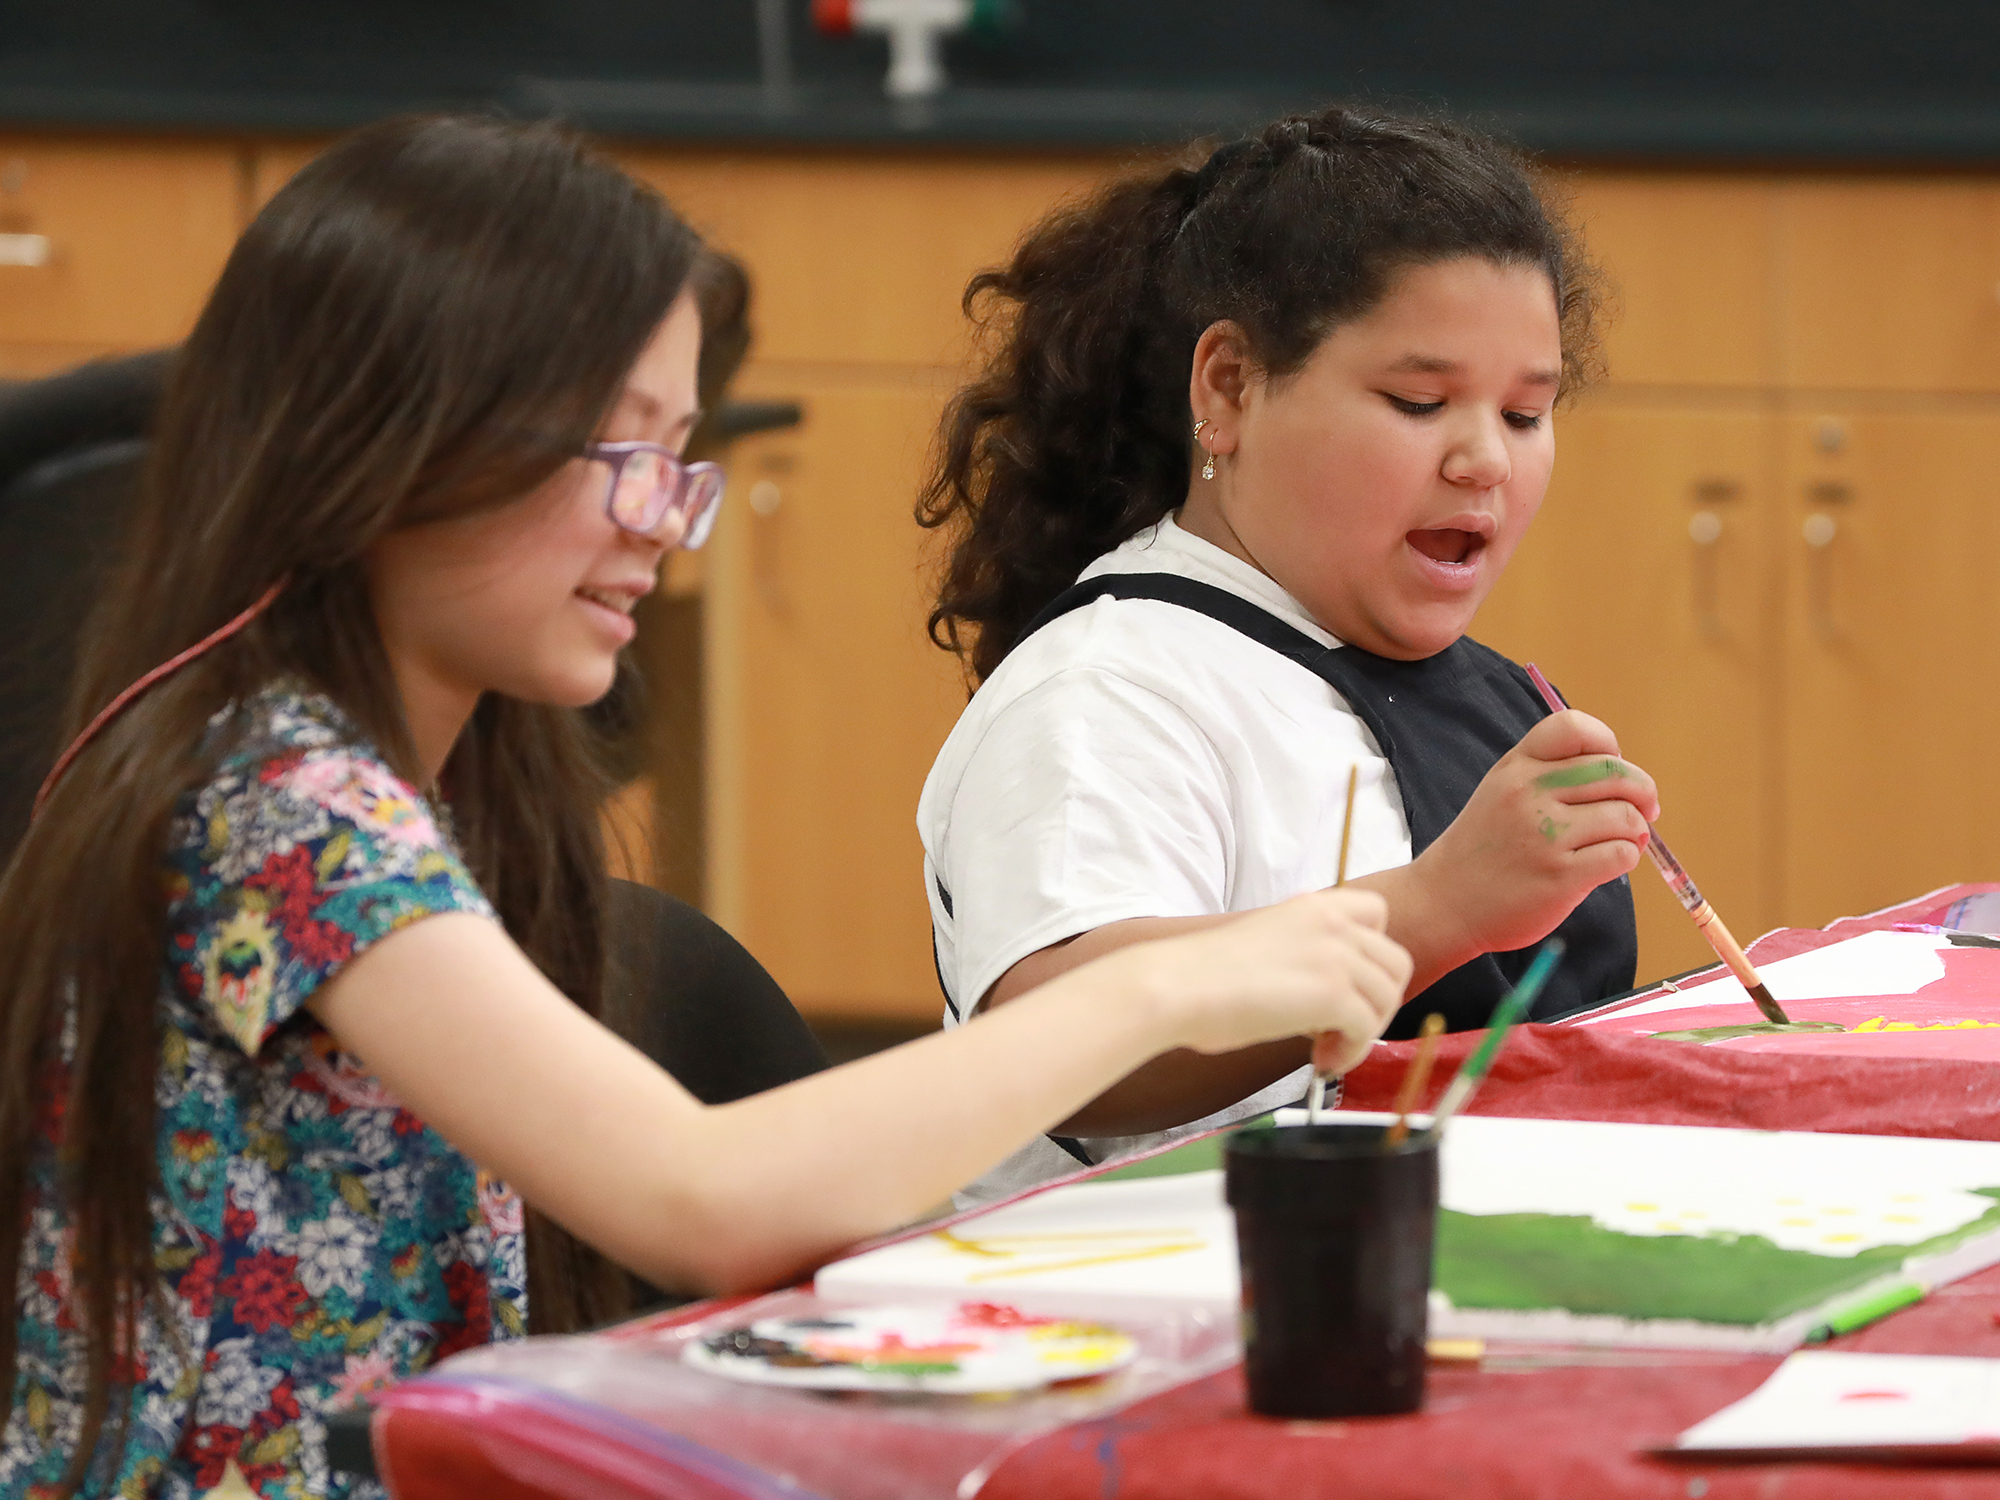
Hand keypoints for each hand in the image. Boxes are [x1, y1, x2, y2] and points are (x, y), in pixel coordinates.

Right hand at [1117, 889, 1411, 1073]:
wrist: (1176, 986)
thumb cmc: (1202, 976)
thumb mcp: (1265, 945)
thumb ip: (1302, 955)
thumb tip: (1320, 997)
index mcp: (1313, 905)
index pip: (1377, 914)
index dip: (1372, 955)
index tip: (1344, 984)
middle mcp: (1332, 923)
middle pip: (1394, 964)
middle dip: (1375, 1003)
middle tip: (1338, 1030)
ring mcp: (1337, 956)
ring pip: (1386, 999)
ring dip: (1363, 1033)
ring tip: (1325, 1051)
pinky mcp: (1334, 994)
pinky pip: (1367, 1029)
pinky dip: (1351, 1053)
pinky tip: (1321, 1061)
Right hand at [1414, 709, 1658, 958]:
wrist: (1446, 901)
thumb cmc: (1484, 847)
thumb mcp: (1501, 791)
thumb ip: (1550, 775)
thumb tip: (1624, 778)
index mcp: (1516, 767)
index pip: (1573, 728)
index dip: (1607, 743)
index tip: (1613, 766)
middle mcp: (1529, 794)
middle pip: (1614, 772)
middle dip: (1642, 791)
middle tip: (1645, 809)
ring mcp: (1545, 836)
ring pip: (1626, 816)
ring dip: (1637, 831)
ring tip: (1625, 841)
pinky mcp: (1561, 876)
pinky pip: (1622, 854)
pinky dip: (1627, 857)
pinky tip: (1609, 863)